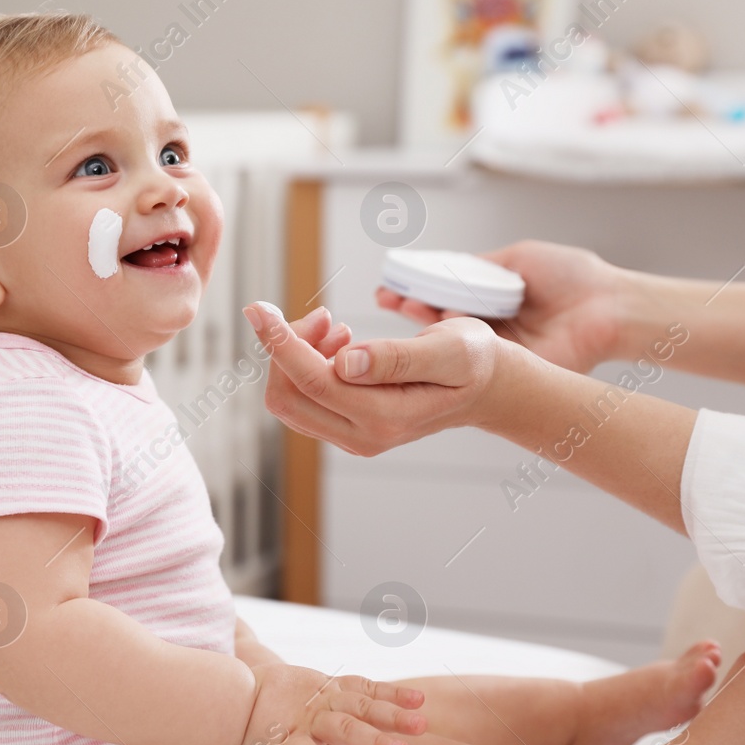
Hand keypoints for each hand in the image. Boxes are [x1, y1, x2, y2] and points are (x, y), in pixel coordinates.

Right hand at [241, 662, 425, 744]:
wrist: (231, 700)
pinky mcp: (284, 742)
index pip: (367, 689)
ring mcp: (305, 722)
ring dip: (374, 739)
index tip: (421, 700)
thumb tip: (369, 715)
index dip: (393, 694)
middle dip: (394, 716)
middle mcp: (323, 704)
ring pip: (344, 728)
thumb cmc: (276, 703)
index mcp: (329, 692)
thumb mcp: (310, 697)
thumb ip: (338, 704)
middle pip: (364, 708)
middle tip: (423, 725)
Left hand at [244, 302, 507, 455]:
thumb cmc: (473, 362)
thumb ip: (397, 358)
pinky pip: (304, 399)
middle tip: (324, 316)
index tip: (258, 308)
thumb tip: (344, 362)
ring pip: (290, 398)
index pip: (313, 381)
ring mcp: (352, 436)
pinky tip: (338, 343)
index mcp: (385, 417)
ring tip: (335, 328)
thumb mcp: (449, 351)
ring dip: (297, 355)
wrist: (486, 388)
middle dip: (289, 348)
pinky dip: (306, 365)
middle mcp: (362, 435)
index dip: (280, 342)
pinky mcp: (346, 427)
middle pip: (288, 395)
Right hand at [376, 240, 632, 373]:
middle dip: (410, 306)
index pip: (444, 293)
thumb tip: (447, 265)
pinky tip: (436, 326)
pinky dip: (450, 343)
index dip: (417, 288)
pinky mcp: (506, 367)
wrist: (608, 307)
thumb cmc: (575, 277)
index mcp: (493, 298)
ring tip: (404, 304)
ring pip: (449, 338)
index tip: (391, 282)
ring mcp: (496, 349)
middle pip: (440, 318)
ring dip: (424, 323)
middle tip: (388, 296)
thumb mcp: (520, 258)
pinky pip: (470, 357)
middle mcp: (490, 325)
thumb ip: (483, 265)